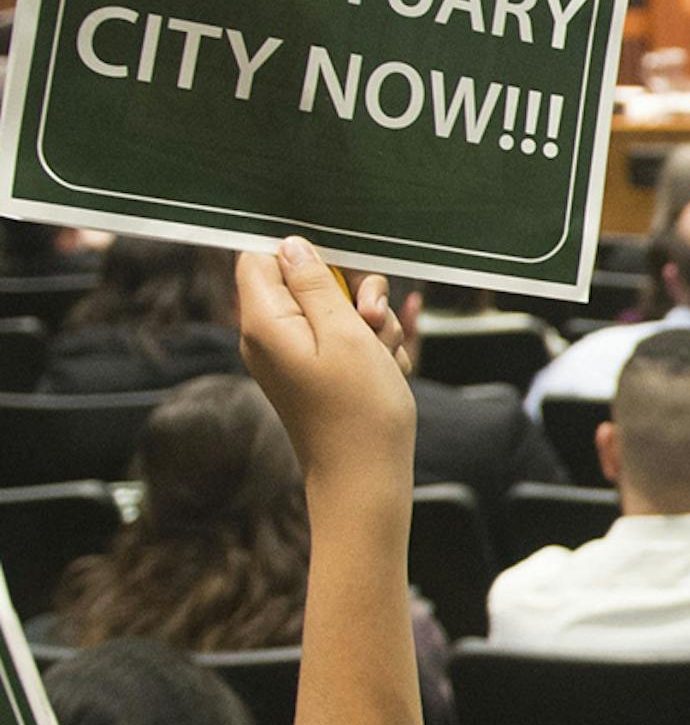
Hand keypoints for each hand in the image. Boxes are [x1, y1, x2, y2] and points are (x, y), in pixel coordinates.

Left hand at [237, 238, 414, 497]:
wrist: (368, 478)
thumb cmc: (359, 411)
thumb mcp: (345, 332)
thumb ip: (316, 282)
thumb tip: (292, 246)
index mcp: (264, 321)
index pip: (264, 257)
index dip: (308, 258)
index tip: (342, 280)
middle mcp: (271, 336)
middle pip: (308, 281)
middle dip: (353, 293)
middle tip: (373, 320)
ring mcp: (296, 356)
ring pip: (338, 311)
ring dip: (372, 325)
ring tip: (384, 357)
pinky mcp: (319, 373)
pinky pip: (347, 341)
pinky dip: (372, 349)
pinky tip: (389, 369)